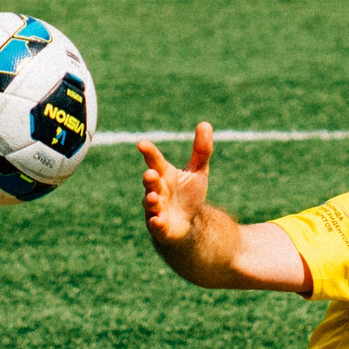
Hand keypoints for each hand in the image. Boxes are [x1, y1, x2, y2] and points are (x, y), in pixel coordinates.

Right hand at [138, 122, 214, 247]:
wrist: (186, 224)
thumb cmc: (188, 195)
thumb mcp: (198, 172)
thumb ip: (201, 150)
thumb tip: (205, 123)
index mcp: (164, 174)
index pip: (155, 160)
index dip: (149, 152)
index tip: (142, 143)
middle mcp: (156, 190)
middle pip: (150, 182)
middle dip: (149, 178)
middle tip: (151, 173)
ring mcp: (155, 208)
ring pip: (150, 203)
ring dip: (150, 200)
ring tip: (153, 197)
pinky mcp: (159, 225)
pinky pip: (155, 224)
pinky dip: (155, 222)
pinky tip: (158, 220)